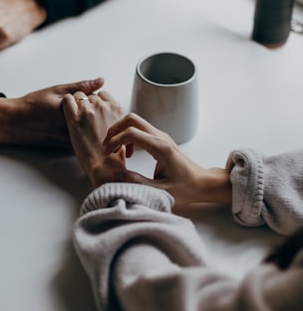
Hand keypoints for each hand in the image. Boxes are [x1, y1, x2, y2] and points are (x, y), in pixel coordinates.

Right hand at [0, 78, 103, 147]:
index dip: (95, 99)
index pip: (96, 104)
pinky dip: (84, 133)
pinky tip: (75, 126)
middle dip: (94, 112)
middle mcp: (71, 128)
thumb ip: (81, 87)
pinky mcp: (67, 147)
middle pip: (96, 119)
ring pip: (90, 131)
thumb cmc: (33, 105)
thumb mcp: (57, 90)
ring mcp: (69, 140)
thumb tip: (101, 81)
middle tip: (82, 106)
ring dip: (90, 124)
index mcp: (70, 111)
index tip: (87, 97)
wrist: (14, 123)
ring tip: (70, 117)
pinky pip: (83, 139)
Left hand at [62, 90, 125, 187]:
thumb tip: (113, 117)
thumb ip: (117, 119)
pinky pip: (67, 100)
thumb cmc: (114, 154)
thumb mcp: (123, 131)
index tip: (95, 108)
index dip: (98, 101)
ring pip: (78, 95)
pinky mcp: (74, 118)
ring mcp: (88, 111)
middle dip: (87, 103)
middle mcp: (102, 106)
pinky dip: (66, 103)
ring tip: (76, 115)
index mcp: (116, 108)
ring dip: (76, 103)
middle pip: (91, 95)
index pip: (104, 94)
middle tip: (85, 116)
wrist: (105, 165)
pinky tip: (67, 110)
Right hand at [103, 113, 231, 205]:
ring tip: (115, 151)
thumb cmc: (186, 188)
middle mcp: (161, 137)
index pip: (132, 133)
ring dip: (121, 132)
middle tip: (107, 147)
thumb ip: (136, 182)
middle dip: (115, 130)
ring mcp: (161, 136)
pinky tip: (128, 153)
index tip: (107, 153)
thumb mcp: (159, 191)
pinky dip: (128, 136)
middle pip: (132, 119)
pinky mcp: (160, 139)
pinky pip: (140, 130)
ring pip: (135, 122)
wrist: (202, 183)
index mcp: (161, 148)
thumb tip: (115, 173)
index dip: (115, 140)